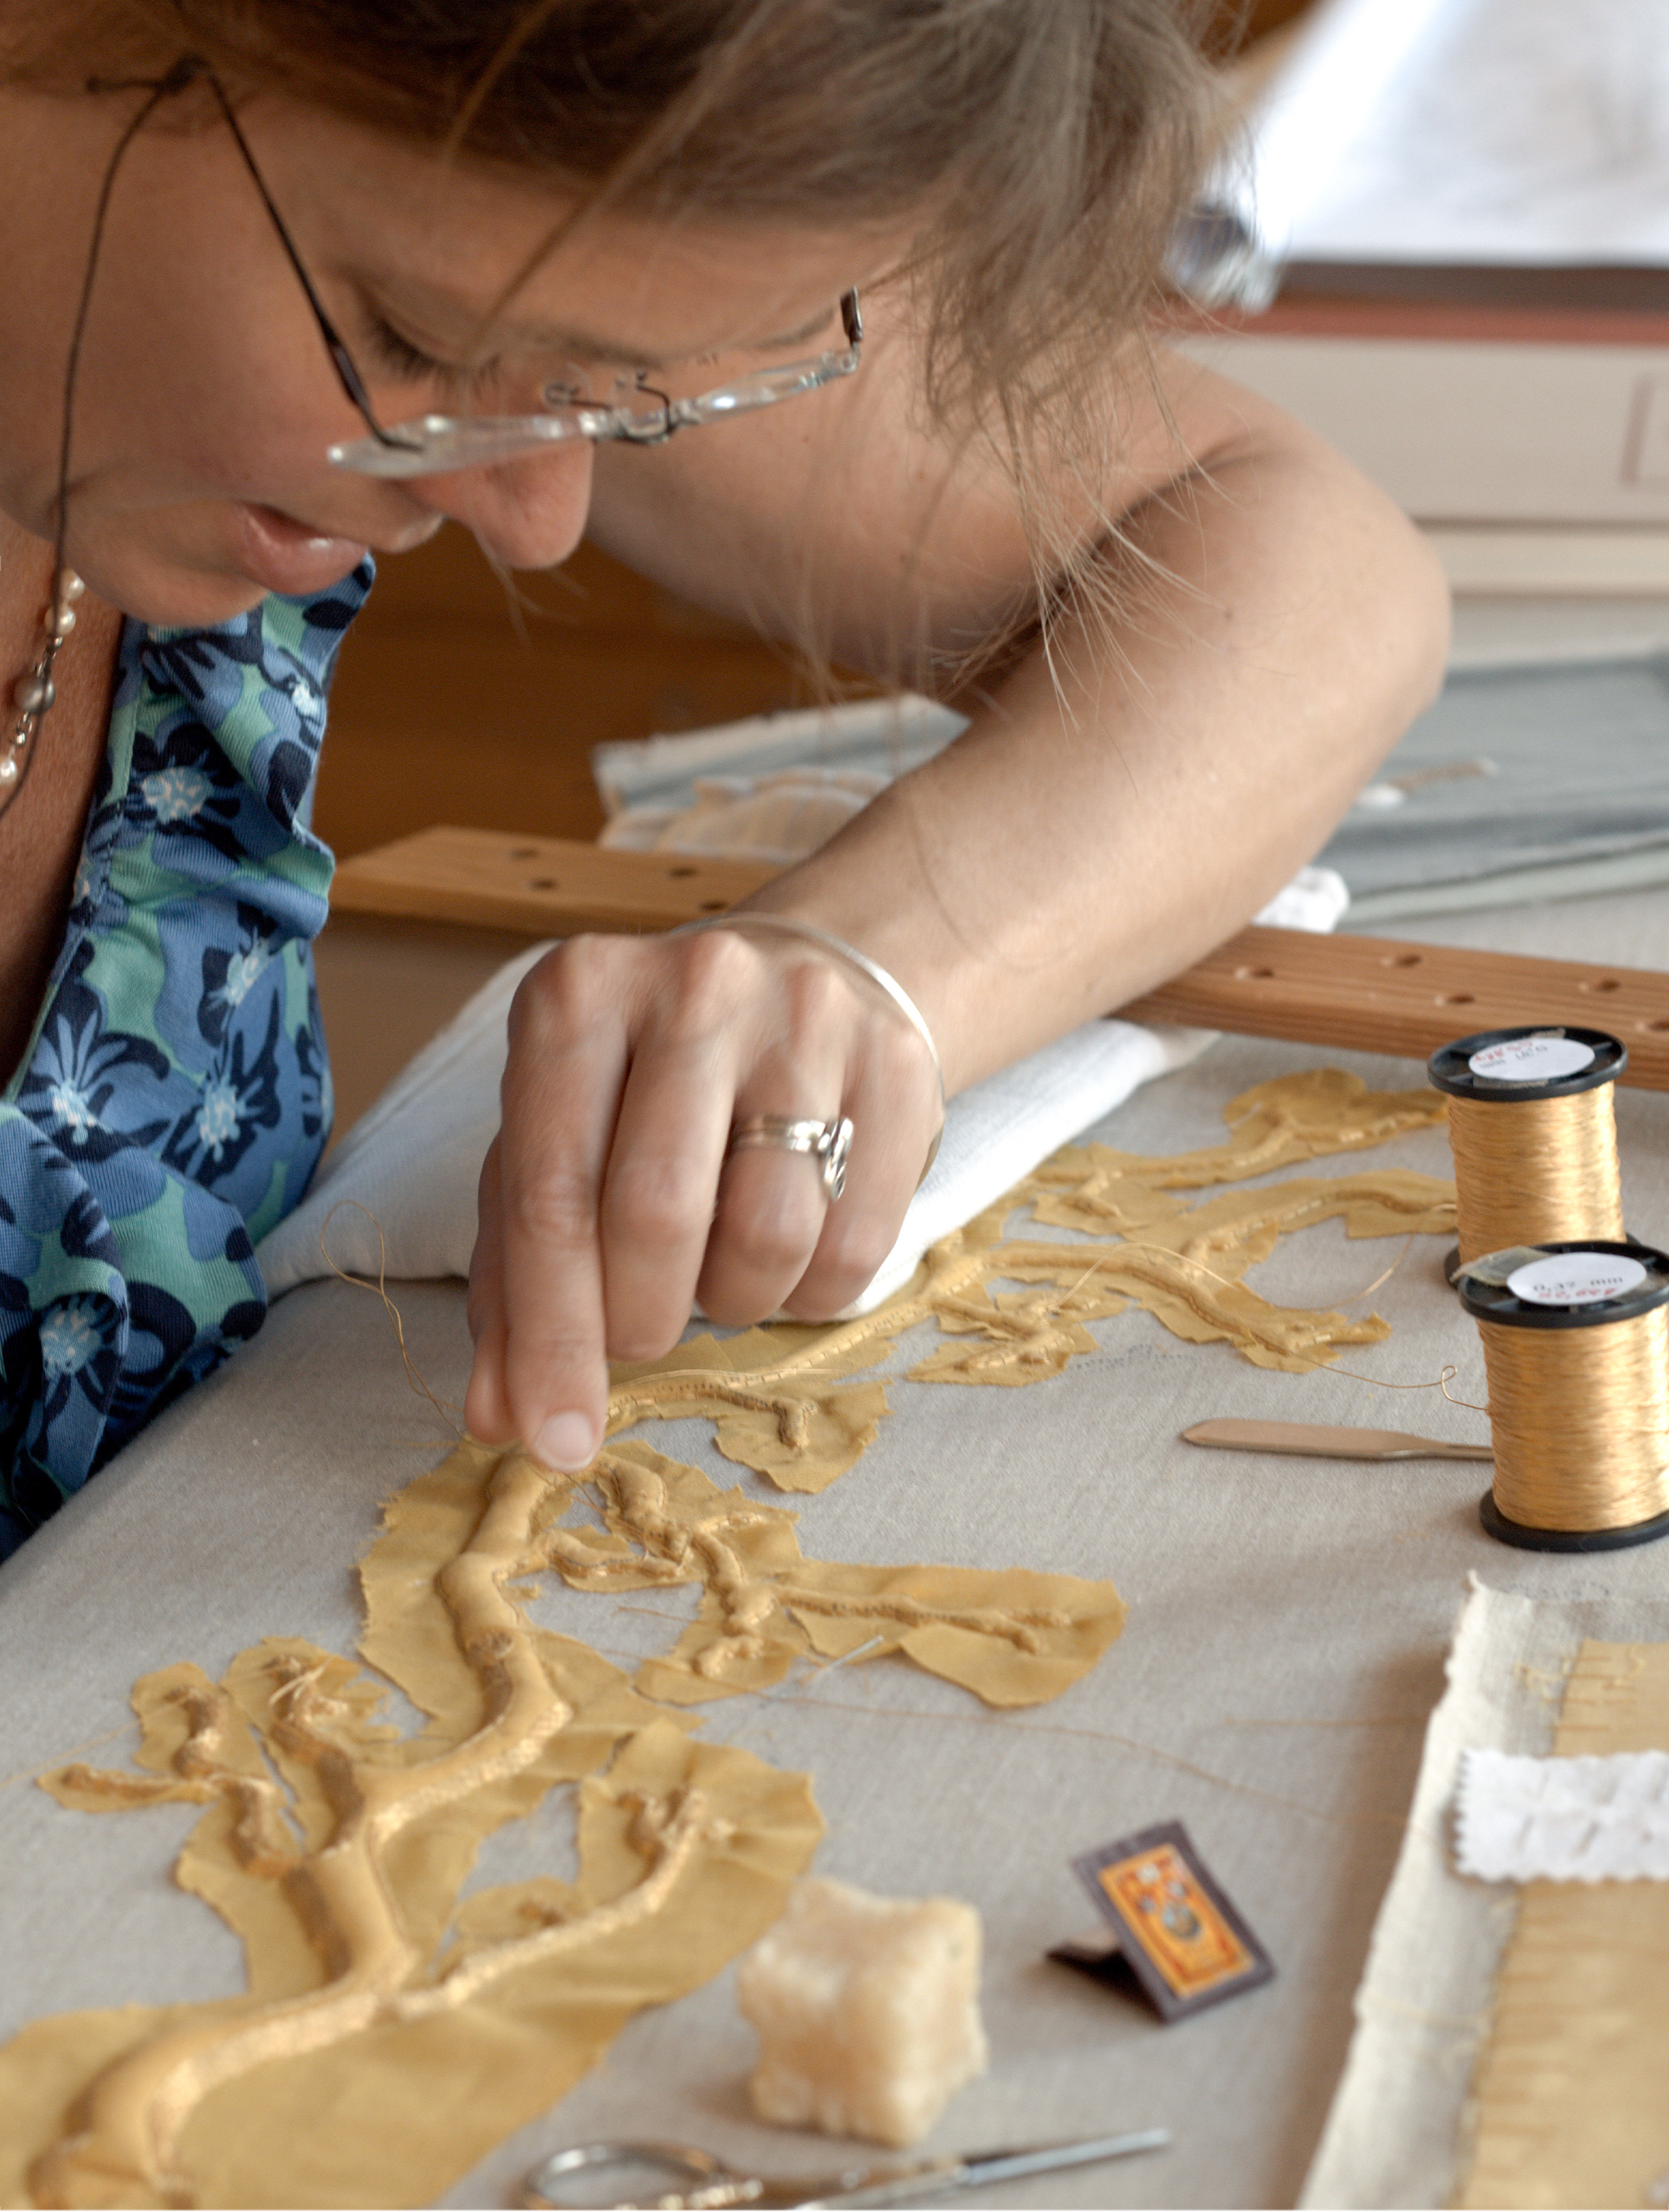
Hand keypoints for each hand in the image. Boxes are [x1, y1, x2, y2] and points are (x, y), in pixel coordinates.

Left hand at [463, 924, 941, 1468]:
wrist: (812, 975)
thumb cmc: (652, 1082)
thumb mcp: (561, 1146)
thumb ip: (517, 1277)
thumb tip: (502, 1417)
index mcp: (577, 996)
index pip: (551, 1193)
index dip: (550, 1336)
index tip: (554, 1440)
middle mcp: (693, 986)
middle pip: (658, 1214)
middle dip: (639, 1321)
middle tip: (639, 1335)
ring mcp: (807, 1017)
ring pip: (768, 1236)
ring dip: (733, 1301)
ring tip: (717, 1267)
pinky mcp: (902, 1065)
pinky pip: (858, 1245)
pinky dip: (810, 1294)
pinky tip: (788, 1254)